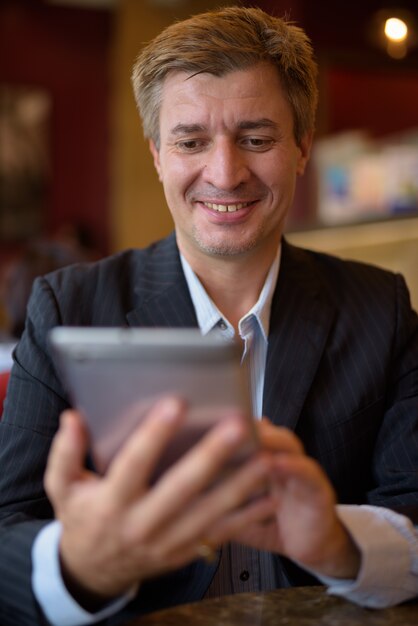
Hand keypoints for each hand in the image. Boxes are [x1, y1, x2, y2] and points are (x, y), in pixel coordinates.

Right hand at [44, 398, 277, 605]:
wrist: (94, 571)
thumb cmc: (83, 519)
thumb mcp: (63, 487)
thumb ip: (65, 452)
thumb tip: (72, 418)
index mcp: (112, 502)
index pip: (134, 464)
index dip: (155, 434)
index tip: (176, 403)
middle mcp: (142, 523)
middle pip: (181, 487)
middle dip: (212, 455)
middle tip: (237, 426)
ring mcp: (167, 541)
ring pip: (209, 513)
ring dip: (241, 485)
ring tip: (265, 458)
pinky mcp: (185, 552)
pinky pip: (220, 534)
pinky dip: (247, 517)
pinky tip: (270, 496)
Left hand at [203, 420, 360, 579]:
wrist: (313, 548)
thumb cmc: (273, 526)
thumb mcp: (238, 516)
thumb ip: (217, 501)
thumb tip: (183, 497)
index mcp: (259, 462)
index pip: (244, 437)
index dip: (227, 426)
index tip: (206, 419)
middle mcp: (281, 459)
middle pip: (264, 433)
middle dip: (247, 425)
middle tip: (227, 418)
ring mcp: (301, 471)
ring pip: (287, 445)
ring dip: (270, 439)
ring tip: (253, 434)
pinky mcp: (318, 489)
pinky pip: (306, 473)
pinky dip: (293, 466)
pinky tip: (277, 463)